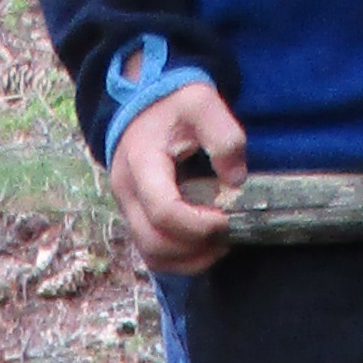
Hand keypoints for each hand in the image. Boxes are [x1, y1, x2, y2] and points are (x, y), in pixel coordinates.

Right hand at [109, 75, 244, 276]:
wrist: (143, 104)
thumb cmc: (173, 103)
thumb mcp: (203, 103)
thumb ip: (223, 136)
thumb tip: (236, 181)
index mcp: (141, 163)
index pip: (164, 211)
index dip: (198, 225)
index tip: (226, 218)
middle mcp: (127, 193)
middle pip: (155, 243)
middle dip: (195, 248)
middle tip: (226, 234)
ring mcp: (127, 209)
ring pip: (152, 256)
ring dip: (188, 260)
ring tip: (218, 245)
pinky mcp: (135, 218)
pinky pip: (153, 254)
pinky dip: (179, 259)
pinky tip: (204, 246)